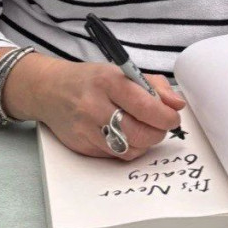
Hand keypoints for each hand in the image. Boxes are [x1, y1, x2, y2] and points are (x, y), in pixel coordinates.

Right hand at [30, 59, 184, 160]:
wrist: (50, 90)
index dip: (165, 115)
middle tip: (162, 125)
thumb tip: (177, 104)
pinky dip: (128, 148)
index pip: (144, 104)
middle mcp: (94, 106)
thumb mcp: (121, 72)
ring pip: (129, 148)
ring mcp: (86, 129)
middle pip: (138, 132)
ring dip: (145, 142)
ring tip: (144, 129)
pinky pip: (116, 156)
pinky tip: (127, 135)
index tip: (173, 117)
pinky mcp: (82, 147)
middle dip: (158, 132)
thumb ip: (154, 85)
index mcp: (107, 81)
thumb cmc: (90, 80)